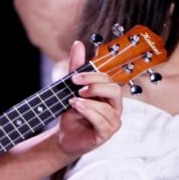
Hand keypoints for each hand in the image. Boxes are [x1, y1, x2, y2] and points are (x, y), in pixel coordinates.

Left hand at [57, 40, 123, 160]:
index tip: (73, 78)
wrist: (63, 136)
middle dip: (95, 86)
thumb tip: (78, 43)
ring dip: (89, 102)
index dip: (92, 76)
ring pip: (109, 107)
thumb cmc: (72, 113)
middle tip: (77, 89)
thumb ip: (76, 67)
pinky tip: (77, 108)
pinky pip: (104, 122)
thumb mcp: (71, 88)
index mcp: (109, 94)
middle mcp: (115, 107)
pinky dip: (89, 113)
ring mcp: (112, 122)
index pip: (108, 80)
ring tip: (73, 101)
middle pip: (115, 90)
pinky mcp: (106, 134)